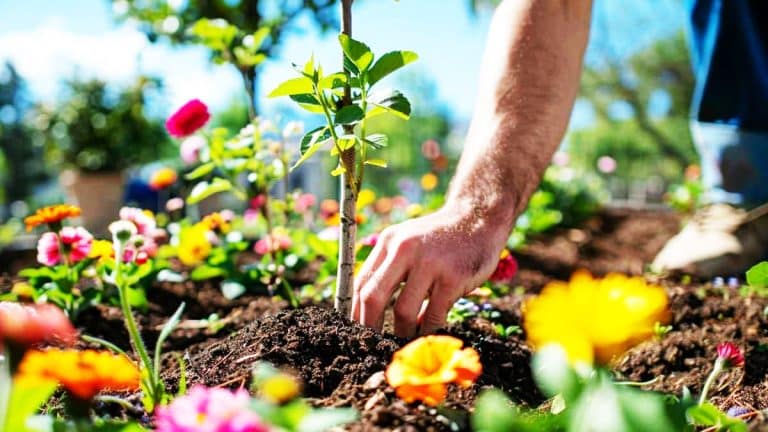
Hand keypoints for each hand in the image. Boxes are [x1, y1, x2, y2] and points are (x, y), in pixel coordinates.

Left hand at [351, 204, 508, 336]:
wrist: (478, 219)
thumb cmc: (439, 237)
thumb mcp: (407, 240)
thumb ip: (389, 267)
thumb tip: (366, 306)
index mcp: (388, 242)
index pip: (361, 282)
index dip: (354, 311)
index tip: (355, 330)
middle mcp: (405, 249)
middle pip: (373, 297)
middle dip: (369, 326)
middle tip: (370, 344)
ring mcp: (430, 263)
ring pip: (403, 311)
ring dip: (401, 332)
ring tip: (402, 341)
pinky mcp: (453, 278)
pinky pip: (433, 315)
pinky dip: (427, 330)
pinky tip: (426, 334)